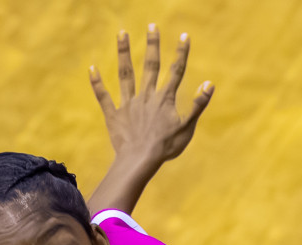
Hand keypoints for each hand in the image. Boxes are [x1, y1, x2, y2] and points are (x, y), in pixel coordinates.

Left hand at [89, 25, 213, 168]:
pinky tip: (91, 68)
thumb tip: (209, 84)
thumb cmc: (165, 148)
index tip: (183, 36)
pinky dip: (97, 83)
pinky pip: (104, 97)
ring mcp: (129, 104)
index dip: (181, 53)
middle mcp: (146, 96)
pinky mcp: (113, 115)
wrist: (139, 161)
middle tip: (152, 25)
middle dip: (152, 44)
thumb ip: (198, 105)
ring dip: (124, 53)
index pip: (176, 71)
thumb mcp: (187, 127)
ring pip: (126, 74)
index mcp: (165, 99)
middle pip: (151, 66)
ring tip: (122, 34)